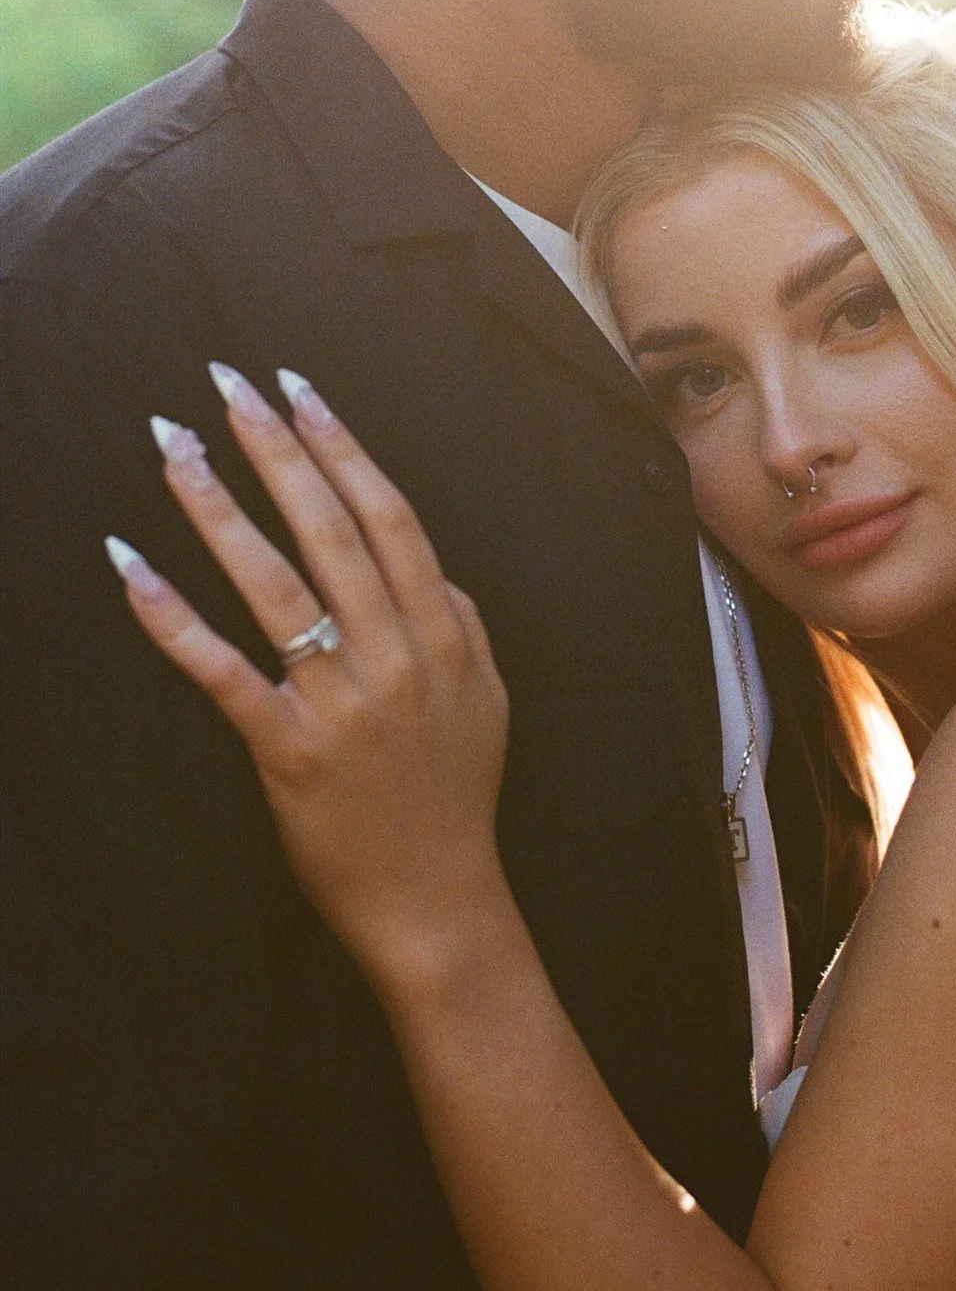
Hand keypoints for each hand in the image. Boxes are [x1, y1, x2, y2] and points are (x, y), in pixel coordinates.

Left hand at [106, 365, 509, 995]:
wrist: (437, 904)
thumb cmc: (455, 800)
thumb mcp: (489, 700)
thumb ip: (465, 624)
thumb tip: (436, 569)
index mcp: (443, 634)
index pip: (388, 516)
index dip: (341, 446)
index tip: (299, 391)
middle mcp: (395, 655)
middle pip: (328, 529)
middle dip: (274, 448)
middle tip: (226, 386)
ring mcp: (341, 703)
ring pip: (272, 584)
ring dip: (218, 507)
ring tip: (174, 448)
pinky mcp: (287, 751)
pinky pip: (221, 670)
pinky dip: (173, 616)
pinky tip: (131, 565)